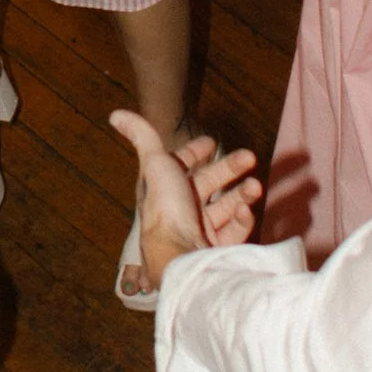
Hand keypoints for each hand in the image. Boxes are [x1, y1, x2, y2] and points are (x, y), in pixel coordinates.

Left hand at [112, 112, 261, 294]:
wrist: (179, 256)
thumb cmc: (166, 209)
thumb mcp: (155, 165)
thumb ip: (142, 138)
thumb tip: (116, 115)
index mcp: (164, 189)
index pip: (179, 166)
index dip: (194, 152)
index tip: (211, 141)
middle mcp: (180, 210)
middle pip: (208, 184)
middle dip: (229, 169)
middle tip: (250, 156)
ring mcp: (198, 231)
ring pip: (225, 207)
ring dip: (241, 194)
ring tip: (255, 186)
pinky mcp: (215, 249)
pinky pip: (233, 232)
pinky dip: (241, 220)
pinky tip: (245, 211)